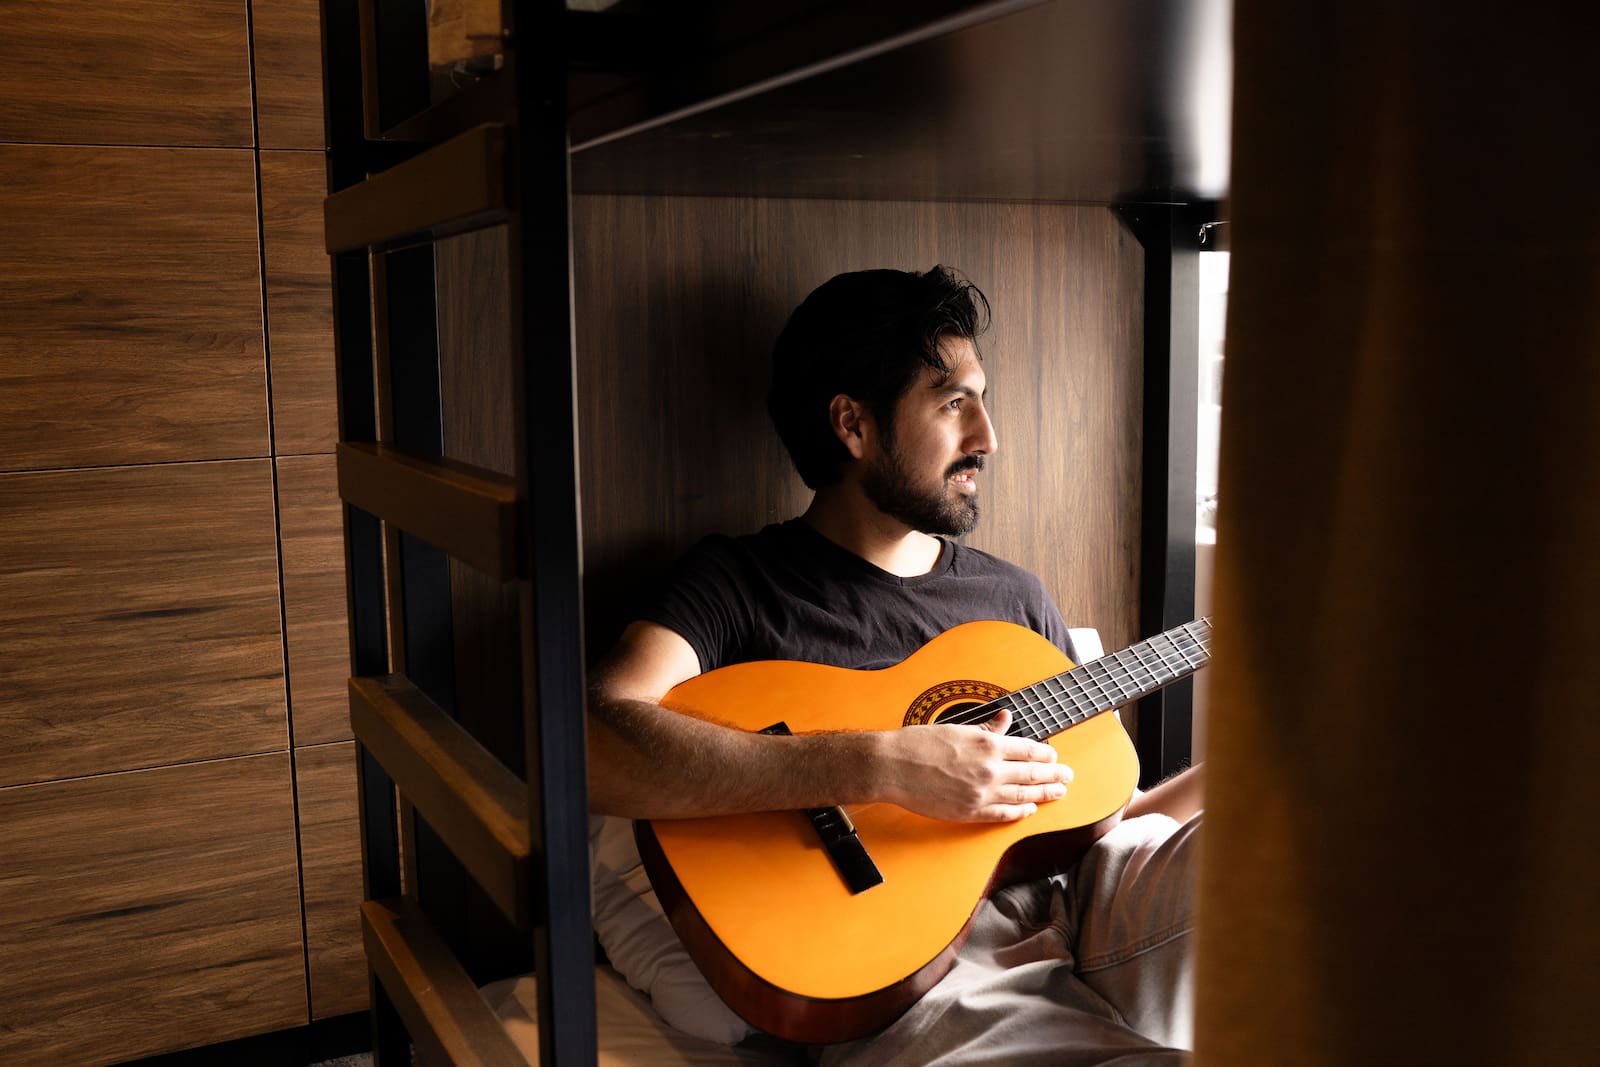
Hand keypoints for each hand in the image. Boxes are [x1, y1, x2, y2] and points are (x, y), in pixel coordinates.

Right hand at [874, 706, 1072, 822]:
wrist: (892, 767)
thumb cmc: (918, 743)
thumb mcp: (956, 728)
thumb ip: (985, 728)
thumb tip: (1006, 719)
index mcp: (987, 744)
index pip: (1027, 750)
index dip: (1044, 754)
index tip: (1054, 756)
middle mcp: (989, 770)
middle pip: (1031, 774)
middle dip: (1054, 775)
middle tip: (1068, 776)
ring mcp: (981, 793)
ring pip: (1022, 795)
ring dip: (1044, 794)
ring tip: (1058, 793)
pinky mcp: (969, 812)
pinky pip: (1002, 814)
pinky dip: (1019, 812)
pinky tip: (1029, 809)